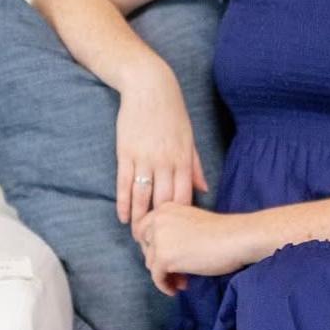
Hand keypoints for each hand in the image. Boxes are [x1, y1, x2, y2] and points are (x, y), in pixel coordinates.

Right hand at [116, 62, 209, 231]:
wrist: (150, 87)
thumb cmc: (172, 113)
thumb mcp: (189, 138)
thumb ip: (195, 166)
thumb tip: (205, 190)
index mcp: (184, 159)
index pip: (185, 196)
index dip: (181, 218)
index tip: (179, 233)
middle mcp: (166, 162)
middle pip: (164, 201)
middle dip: (161, 224)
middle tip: (157, 242)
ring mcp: (145, 158)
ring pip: (143, 196)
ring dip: (140, 219)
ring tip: (138, 236)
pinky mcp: (126, 153)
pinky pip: (125, 184)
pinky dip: (124, 202)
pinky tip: (124, 217)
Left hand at [133, 203, 251, 295]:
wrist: (236, 238)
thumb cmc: (221, 232)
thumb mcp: (190, 222)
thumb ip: (171, 231)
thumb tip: (156, 256)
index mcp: (165, 208)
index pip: (143, 229)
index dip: (151, 245)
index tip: (161, 257)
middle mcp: (157, 220)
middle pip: (145, 247)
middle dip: (158, 260)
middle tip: (175, 271)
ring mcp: (159, 238)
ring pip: (151, 263)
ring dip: (165, 274)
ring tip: (182, 280)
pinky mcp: (163, 257)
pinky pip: (157, 277)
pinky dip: (165, 285)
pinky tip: (177, 289)